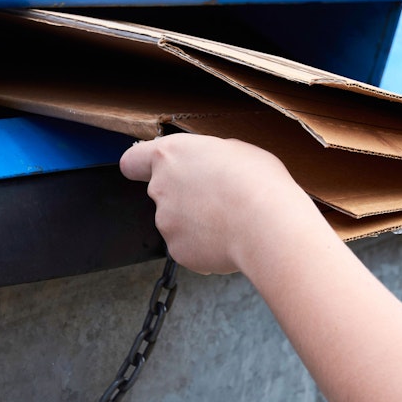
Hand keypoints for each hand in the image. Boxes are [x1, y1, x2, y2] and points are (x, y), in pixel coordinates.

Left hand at [119, 134, 322, 274]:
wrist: (267, 225)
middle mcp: (160, 188)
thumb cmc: (258, 182)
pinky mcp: (177, 251)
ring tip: (231, 220)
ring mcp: (166, 222)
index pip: (133, 161)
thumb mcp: (236, 150)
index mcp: (171, 156)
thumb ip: (210, 157)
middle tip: (218, 198)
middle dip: (184, 196)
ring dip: (196, 222)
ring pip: (177, 222)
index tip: (149, 171)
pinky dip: (205, 246)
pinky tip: (230, 238)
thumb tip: (211, 166)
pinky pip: (189, 247)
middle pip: (163, 193)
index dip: (141, 166)